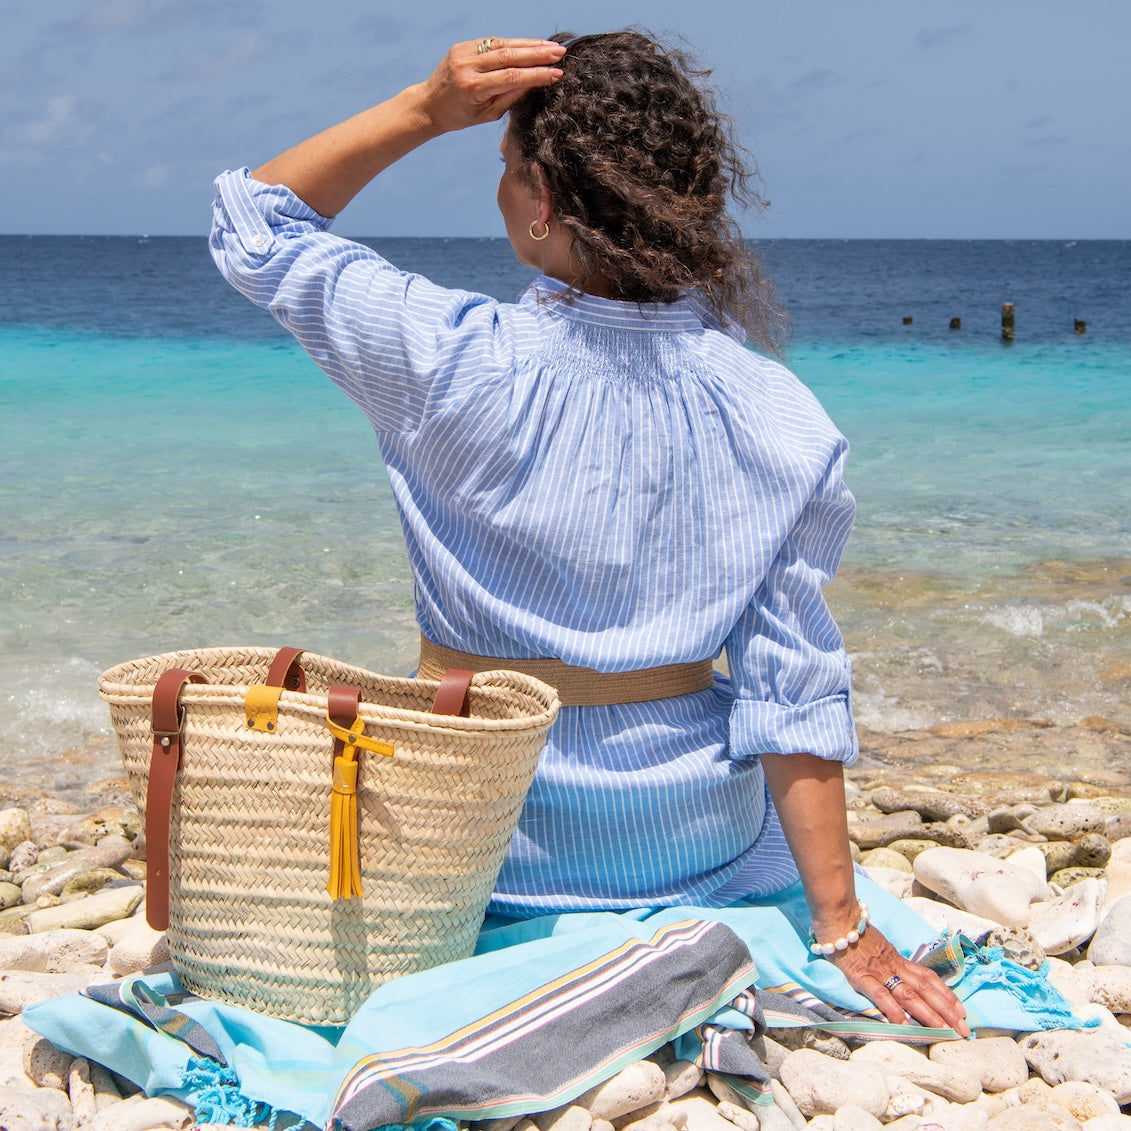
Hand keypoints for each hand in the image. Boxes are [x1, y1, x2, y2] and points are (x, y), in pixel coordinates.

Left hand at [418, 38, 565, 133]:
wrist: (431, 104)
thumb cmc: (461, 115)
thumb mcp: (488, 114)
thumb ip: (511, 96)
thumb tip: (536, 80)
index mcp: (473, 88)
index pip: (511, 77)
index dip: (536, 74)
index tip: (557, 73)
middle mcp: (467, 66)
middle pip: (509, 55)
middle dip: (537, 54)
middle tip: (560, 53)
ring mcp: (463, 52)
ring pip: (502, 44)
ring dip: (529, 44)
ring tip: (551, 47)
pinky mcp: (463, 45)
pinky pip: (493, 42)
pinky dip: (513, 43)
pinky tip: (531, 44)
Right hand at [829, 922, 970, 1036]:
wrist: (837, 917)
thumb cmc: (855, 932)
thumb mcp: (880, 946)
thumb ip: (891, 961)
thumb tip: (904, 976)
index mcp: (899, 960)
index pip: (929, 978)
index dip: (947, 995)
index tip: (963, 1011)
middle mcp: (894, 967)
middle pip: (926, 990)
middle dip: (946, 1011)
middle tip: (964, 1030)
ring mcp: (879, 972)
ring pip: (909, 995)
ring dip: (928, 1014)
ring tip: (943, 1031)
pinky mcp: (861, 976)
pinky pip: (880, 994)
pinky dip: (892, 1009)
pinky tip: (902, 1024)